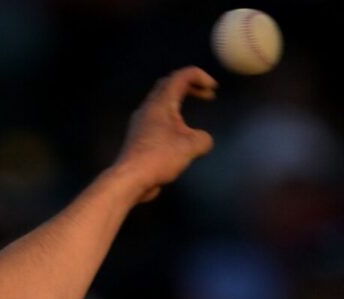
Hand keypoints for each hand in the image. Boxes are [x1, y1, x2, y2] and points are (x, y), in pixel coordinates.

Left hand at [114, 66, 217, 202]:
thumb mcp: (190, 147)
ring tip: (194, 107)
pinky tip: (179, 128)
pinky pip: (157, 115)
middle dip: (190, 85)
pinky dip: (171, 113)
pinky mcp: (138, 135)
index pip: (181, 77)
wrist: (130, 178)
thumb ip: (203, 138)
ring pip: (161, 100)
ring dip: (179, 99)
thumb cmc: (159, 157)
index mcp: (161, 103)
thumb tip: (204, 140)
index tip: (214, 88)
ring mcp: (141, 121)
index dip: (200, 76)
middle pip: (168, 84)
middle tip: (207, 94)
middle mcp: (148, 107)